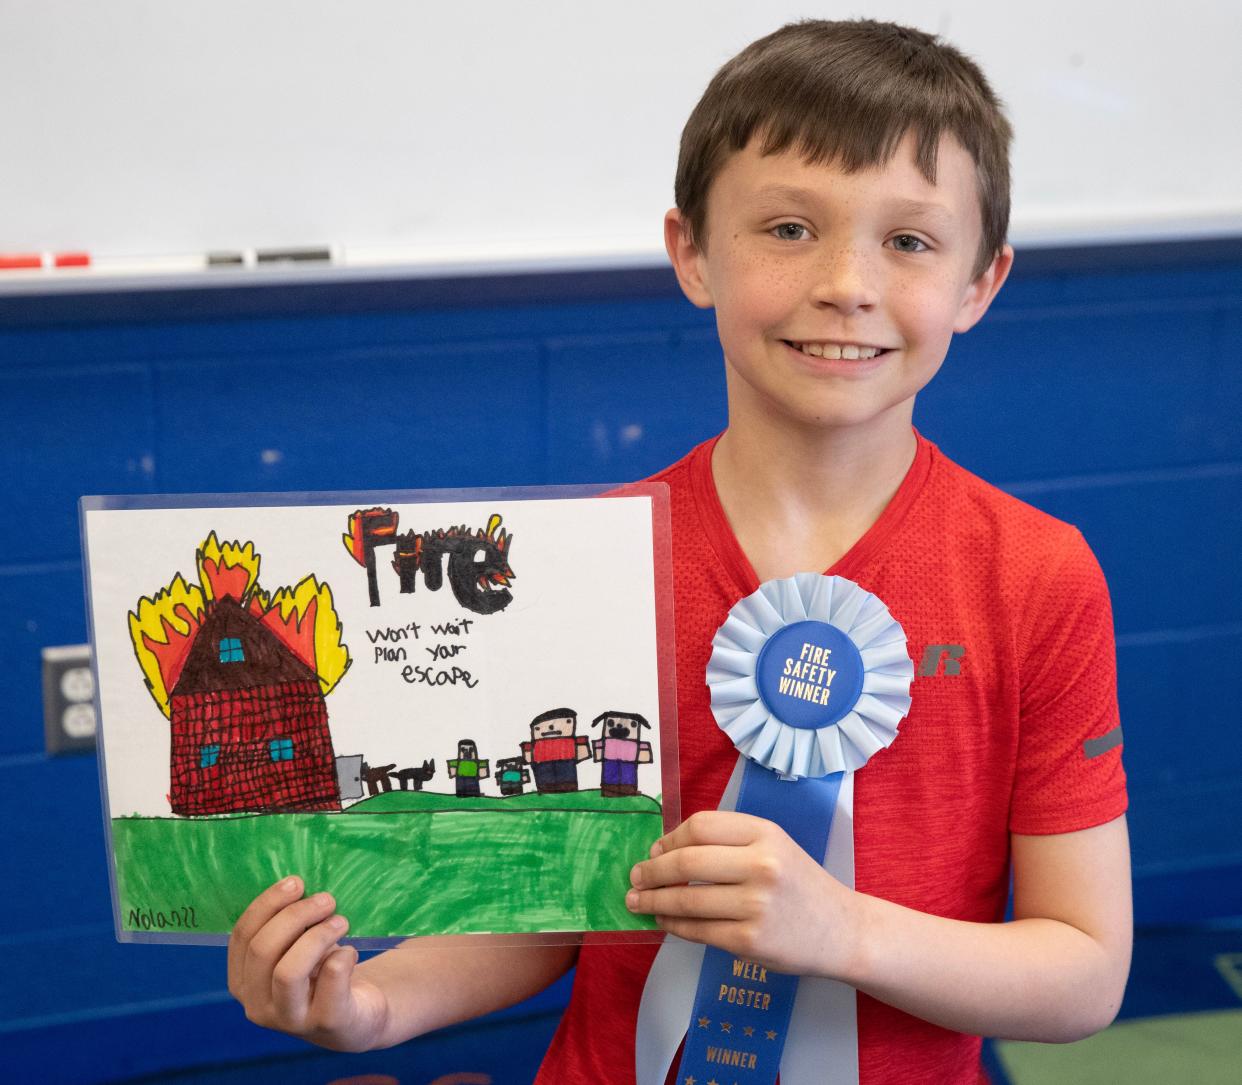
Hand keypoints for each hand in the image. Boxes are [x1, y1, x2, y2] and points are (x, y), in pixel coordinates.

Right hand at [227, 876, 388, 1050]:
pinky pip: (330, 980)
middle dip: (295, 915)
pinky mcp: (326, 1023)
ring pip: (288, 971)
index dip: (267, 904)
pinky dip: (342, 956)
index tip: (296, 882)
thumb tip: (296, 884)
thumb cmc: (320, 971)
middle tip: (327, 899)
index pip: (242, 937)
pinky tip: (350, 952)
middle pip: (262, 949)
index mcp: (242, 981)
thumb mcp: (297, 947)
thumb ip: (288, 924)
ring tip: (341, 921)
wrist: (356, 1016)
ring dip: (317, 936)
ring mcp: (289, 1021)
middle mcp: (257, 1006)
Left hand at [624, 810, 860, 977]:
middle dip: (651, 871)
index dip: (670, 838)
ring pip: (687, 900)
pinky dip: (673, 925)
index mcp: (765, 833)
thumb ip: (727, 843)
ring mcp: (756, 904)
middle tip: (635, 878)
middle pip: (687, 861)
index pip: (701, 825)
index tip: (654, 850)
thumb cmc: (798, 883)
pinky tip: (664, 920)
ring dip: (654, 901)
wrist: (841, 930)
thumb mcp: (773, 846)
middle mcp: (762, 864)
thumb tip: (663, 851)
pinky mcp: (751, 940)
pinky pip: (698, 931)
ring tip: (638, 902)